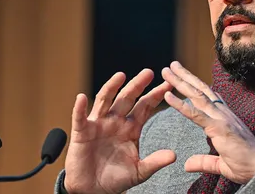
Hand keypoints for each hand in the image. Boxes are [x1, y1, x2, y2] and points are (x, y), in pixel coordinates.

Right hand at [64, 69, 175, 193]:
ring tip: (121, 75)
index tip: (169, 85)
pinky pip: (80, 118)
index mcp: (131, 128)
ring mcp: (99, 124)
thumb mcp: (139, 171)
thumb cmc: (116, 179)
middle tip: (149, 72)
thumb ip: (155, 162)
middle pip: (128, 98)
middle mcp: (116, 121)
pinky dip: (80, 107)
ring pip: (105, 100)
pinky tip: (82, 98)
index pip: (145, 107)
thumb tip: (174, 156)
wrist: (93, 190)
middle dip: (138, 85)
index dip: (156, 95)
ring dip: (112, 87)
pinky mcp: (82, 132)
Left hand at [162, 61, 254, 184]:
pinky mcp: (218, 127)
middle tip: (171, 65)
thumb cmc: (246, 165)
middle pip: (201, 90)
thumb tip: (187, 164)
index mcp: (224, 118)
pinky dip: (180, 104)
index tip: (183, 77)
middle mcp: (222, 114)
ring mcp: (221, 118)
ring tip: (167, 70)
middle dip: (185, 77)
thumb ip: (204, 161)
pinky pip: (195, 114)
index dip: (195, 86)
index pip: (208, 97)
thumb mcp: (220, 164)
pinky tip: (167, 95)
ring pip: (197, 95)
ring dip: (180, 81)